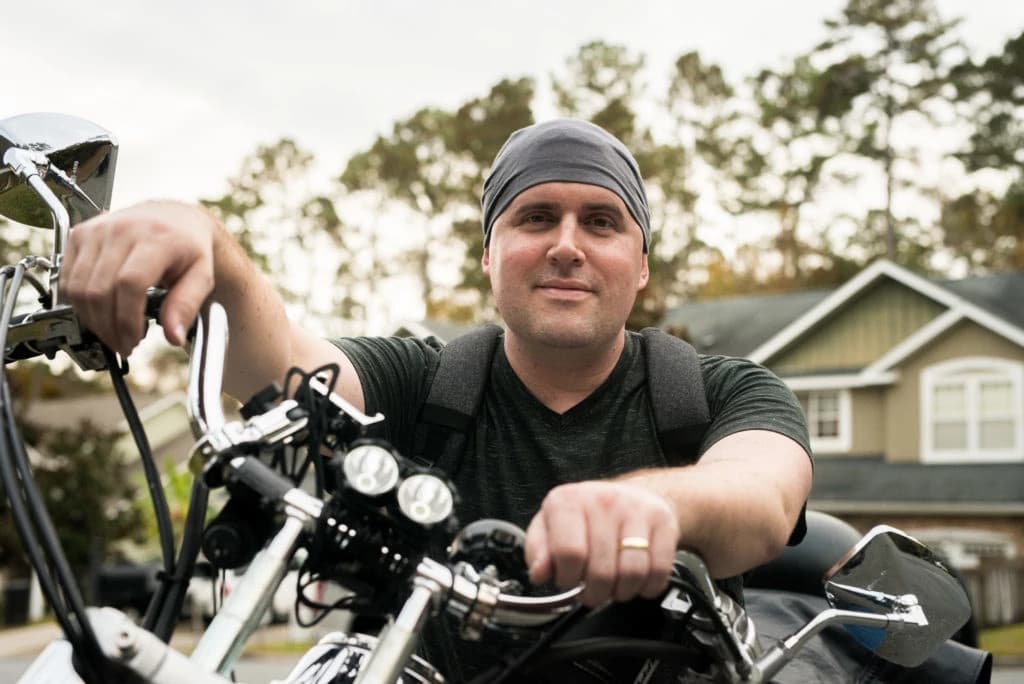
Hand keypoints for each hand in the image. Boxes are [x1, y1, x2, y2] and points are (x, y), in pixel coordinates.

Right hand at [61, 201, 218, 355]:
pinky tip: (98, 313)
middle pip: (100, 290)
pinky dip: (78, 303)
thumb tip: (173, 337)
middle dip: (108, 327)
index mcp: (157, 238)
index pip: (130, 284)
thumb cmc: (188, 248)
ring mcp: (97, 230)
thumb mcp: (202, 276)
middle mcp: (122, 229)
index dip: (127, 319)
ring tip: (111, 332)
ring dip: (91, 320)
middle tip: (123, 344)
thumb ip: (186, 306)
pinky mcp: (79, 234)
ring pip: (78, 287)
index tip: (133, 341)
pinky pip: (67, 279)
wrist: (172, 217)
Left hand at [524, 480, 678, 606]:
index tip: (570, 581)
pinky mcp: (663, 521)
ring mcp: (635, 509)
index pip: (569, 553)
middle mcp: (602, 499)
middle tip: (592, 592)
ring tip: (614, 587)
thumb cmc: (586, 517)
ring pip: (632, 573)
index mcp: (568, 501)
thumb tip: (540, 573)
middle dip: (595, 593)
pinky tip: (637, 581)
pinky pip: (659, 570)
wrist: (632, 495)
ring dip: (622, 593)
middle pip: (601, 570)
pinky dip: (647, 587)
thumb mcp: (550, 527)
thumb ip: (538, 551)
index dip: (568, 578)